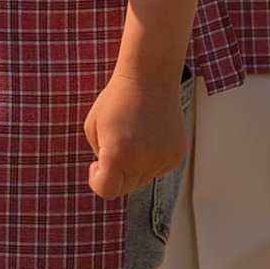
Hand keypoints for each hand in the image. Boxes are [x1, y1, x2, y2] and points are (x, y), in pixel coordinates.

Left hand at [83, 62, 185, 204]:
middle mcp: (142, 160)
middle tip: (114, 147)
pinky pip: (158, 168)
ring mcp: (162, 158)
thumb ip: (100, 158)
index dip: (97, 182)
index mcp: (117, 154)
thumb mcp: (93, 128)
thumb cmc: (116, 99)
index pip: (107, 191)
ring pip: (142, 178)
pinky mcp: (176, 154)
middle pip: (125, 188)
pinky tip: (149, 134)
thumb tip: (113, 177)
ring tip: (134, 134)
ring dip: (134, 165)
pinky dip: (151, 158)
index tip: (96, 165)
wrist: (149, 77)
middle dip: (115, 174)